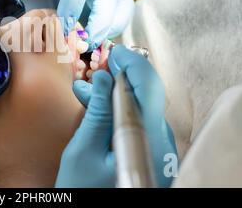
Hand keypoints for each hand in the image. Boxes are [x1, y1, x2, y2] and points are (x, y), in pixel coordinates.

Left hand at [0, 0, 133, 47]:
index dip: (75, 6)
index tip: (62, 27)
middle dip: (100, 23)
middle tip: (79, 43)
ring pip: (119, 10)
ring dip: (109, 31)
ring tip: (85, 47)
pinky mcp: (89, 10)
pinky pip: (110, 22)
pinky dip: (104, 37)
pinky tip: (84, 49)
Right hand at [56, 45, 176, 187]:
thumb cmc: (83, 188)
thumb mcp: (83, 149)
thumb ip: (97, 111)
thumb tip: (103, 76)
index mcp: (145, 139)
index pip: (146, 86)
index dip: (130, 63)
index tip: (111, 53)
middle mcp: (159, 142)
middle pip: (146, 94)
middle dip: (121, 76)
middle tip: (97, 68)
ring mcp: (157, 148)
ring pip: (140, 107)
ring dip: (115, 93)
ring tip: (85, 90)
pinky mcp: (150, 153)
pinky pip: (136, 122)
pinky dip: (117, 110)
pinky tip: (96, 107)